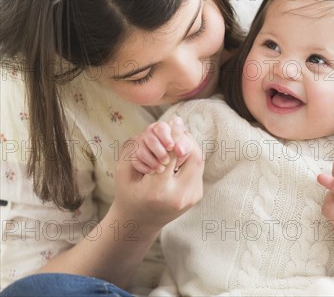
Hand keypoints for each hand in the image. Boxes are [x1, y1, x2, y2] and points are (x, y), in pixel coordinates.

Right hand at [112, 116, 204, 230]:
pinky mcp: (196, 196)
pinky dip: (190, 157)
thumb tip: (158, 127)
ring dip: (190, 146)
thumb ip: (139, 147)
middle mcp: (179, 196)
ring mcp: (191, 197)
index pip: (173, 155)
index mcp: (158, 190)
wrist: (138, 222)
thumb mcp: (125, 170)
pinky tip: (181, 152)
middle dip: (186, 139)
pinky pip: (197, 169)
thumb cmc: (127, 193)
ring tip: (179, 137)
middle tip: (178, 127)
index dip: (175, 135)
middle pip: (193, 157)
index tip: (174, 120)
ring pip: (199, 162)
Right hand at [130, 117, 192, 173]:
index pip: (161, 127)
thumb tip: (179, 150)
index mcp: (162, 128)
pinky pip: (134, 160)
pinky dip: (143, 167)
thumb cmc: (178, 151)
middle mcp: (149, 133)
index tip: (171, 147)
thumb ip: (185, 145)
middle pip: (150, 139)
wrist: (170, 164)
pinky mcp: (134, 154)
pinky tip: (152, 171)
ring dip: (152, 161)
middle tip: (167, 161)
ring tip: (162, 169)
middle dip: (159, 152)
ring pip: (141, 150)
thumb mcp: (185, 147)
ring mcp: (140, 143)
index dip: (166, 137)